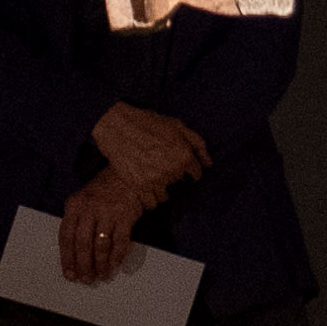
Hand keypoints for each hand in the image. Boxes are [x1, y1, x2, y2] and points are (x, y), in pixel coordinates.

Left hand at [57, 175, 144, 283]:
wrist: (128, 175)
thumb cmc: (103, 192)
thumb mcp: (83, 201)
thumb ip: (76, 222)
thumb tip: (74, 255)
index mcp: (74, 206)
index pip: (66, 236)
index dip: (67, 258)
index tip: (69, 273)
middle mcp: (89, 209)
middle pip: (82, 244)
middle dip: (83, 265)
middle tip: (86, 279)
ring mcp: (107, 212)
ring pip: (101, 245)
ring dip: (101, 264)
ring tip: (101, 275)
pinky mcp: (125, 216)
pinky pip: (120, 241)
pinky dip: (117, 256)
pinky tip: (115, 265)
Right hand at [87, 100, 209, 205]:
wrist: (117, 126)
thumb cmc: (148, 123)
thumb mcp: (177, 126)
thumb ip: (197, 143)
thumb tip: (208, 162)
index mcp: (185, 155)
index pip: (196, 173)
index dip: (189, 170)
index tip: (182, 169)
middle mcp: (173, 170)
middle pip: (178, 182)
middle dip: (171, 175)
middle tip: (159, 164)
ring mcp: (156, 180)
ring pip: (164, 196)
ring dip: (159, 189)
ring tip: (149, 176)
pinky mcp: (140, 186)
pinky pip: (150, 203)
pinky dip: (148, 198)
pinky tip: (144, 188)